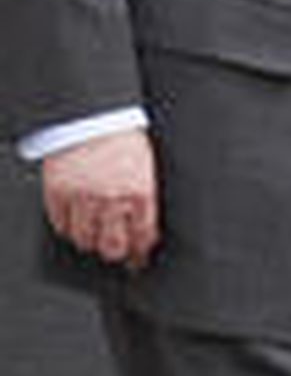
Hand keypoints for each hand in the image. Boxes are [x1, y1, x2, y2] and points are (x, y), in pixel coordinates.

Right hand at [41, 129, 160, 269]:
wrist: (93, 115)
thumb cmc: (123, 137)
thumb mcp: (147, 167)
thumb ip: (147, 198)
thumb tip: (147, 231)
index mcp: (140, 192)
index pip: (143, 237)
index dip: (140, 254)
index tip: (138, 260)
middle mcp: (112, 199)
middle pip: (112, 247)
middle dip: (116, 252)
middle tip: (115, 251)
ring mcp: (83, 198)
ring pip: (85, 240)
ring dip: (90, 242)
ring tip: (94, 236)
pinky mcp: (58, 193)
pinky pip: (61, 225)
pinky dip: (67, 228)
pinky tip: (74, 224)